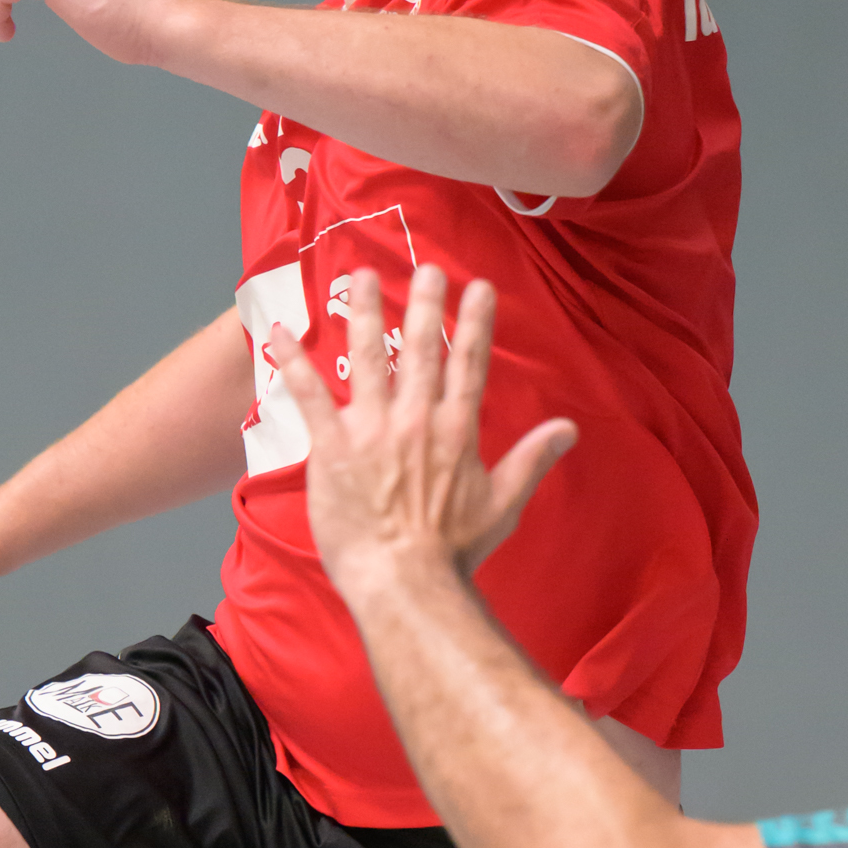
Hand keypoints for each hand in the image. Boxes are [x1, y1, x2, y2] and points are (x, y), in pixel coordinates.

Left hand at [263, 265, 574, 604]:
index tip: (479, 287)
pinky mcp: (332, 448)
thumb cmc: (452, 552)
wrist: (405, 581)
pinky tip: (279, 332)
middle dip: (424, 303)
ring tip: (363, 276)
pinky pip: (310, 396)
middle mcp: (415, 419)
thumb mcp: (502, 504)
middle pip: (421, 349)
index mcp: (456, 430)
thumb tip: (568, 430)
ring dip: (366, 314)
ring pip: (367, 358)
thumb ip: (532, 460)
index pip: (469, 364)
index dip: (474, 322)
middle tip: (427, 267)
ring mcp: (371, 430)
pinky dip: (294, 362)